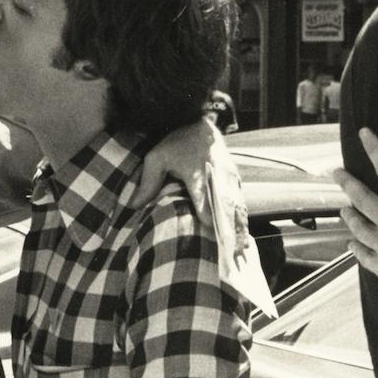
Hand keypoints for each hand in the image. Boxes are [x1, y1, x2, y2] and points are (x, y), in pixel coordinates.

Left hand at [131, 119, 249, 259]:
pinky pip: (242, 204)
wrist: (200, 125)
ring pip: (237, 207)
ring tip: (239, 252)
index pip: (203, 194)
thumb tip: (134, 206)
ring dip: (239, 229)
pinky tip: (244, 241)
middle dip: (228, 228)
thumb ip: (148, 181)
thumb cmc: (176, 142)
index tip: (209, 227)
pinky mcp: (236, 180)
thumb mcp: (157, 157)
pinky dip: (243, 222)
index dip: (207, 210)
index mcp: (196, 171)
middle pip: (225, 204)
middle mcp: (217, 175)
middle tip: (229, 250)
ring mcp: (229, 178)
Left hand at [332, 129, 377, 320]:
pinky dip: (356, 247)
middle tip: (335, 172)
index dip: (376, 149)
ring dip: (349, 216)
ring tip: (344, 209)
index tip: (364, 133)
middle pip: (361, 199)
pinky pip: (363, 255)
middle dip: (347, 183)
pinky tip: (352, 244)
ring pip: (357, 227)